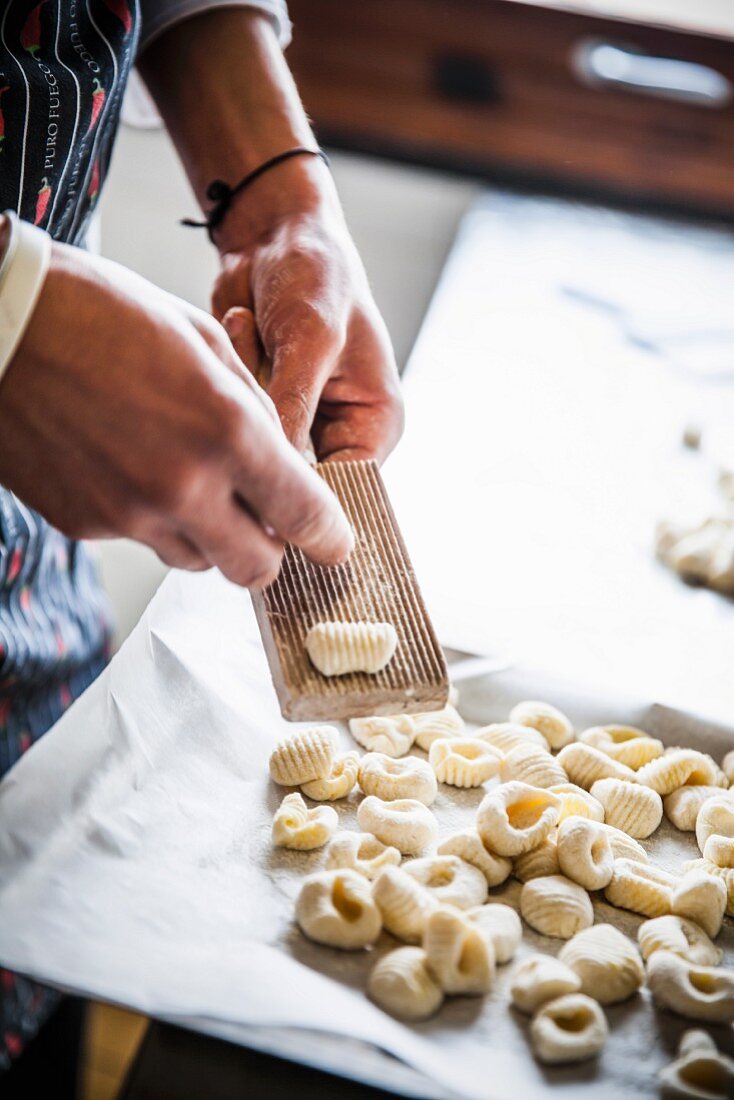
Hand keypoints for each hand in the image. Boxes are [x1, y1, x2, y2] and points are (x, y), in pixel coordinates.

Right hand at [0, 240, 352, 586]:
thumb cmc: (102, 312)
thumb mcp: (202, 338)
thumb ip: (254, 408)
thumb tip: (282, 458)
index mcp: (226, 432)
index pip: (303, 516)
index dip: (329, 537)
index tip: (335, 544)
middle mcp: (183, 487)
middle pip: (255, 568)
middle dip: (272, 550)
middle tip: (267, 521)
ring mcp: (129, 514)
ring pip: (199, 561)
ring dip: (212, 535)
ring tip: (190, 479)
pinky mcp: (85, 524)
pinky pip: (143, 539)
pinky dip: (154, 518)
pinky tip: (132, 465)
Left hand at [211, 159, 403, 463]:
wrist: (273, 232)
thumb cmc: (315, 274)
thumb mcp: (310, 339)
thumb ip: (295, 409)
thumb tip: (275, 476)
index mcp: (375, 425)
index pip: (345, 491)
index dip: (304, 493)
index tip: (262, 472)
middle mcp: (339, 433)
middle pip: (295, 476)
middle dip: (270, 429)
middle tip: (266, 372)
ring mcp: (296, 421)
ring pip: (258, 447)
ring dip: (249, 391)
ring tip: (261, 333)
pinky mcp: (260, 406)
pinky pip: (233, 419)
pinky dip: (232, 375)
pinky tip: (246, 329)